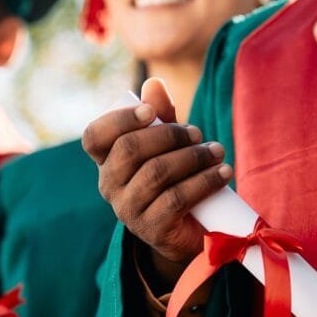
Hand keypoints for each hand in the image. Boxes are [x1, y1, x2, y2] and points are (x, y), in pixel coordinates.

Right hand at [83, 78, 231, 287]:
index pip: (94, 137)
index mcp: (107, 163)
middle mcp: (110, 187)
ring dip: (193, 157)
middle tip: (198, 134)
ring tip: (217, 151)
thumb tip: (154, 83)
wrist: (191, 233)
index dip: (118, 120)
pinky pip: (177, 199)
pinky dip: (204, 181)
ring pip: (156, 173)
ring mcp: (128, 211)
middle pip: (129, 149)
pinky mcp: (152, 230)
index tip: (150, 113)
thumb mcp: (168, 148)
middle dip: (169, 135)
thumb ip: (160, 118)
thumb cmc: (177, 181)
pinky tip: (223, 173)